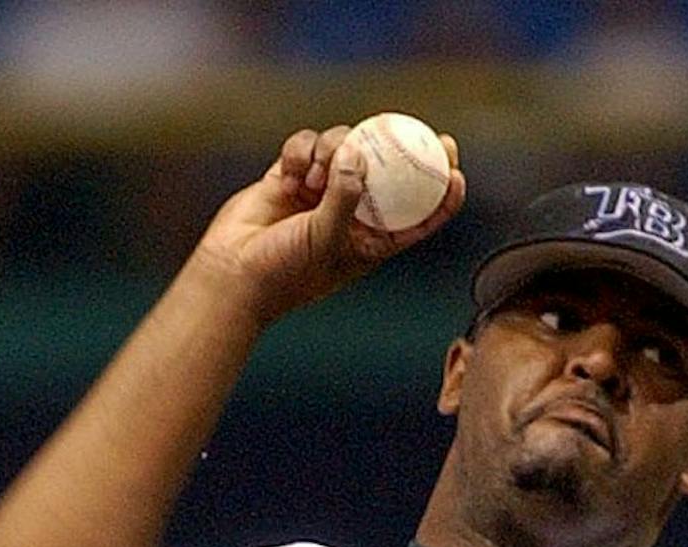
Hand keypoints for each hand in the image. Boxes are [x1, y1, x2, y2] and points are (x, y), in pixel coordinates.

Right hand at [192, 126, 465, 327]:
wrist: (232, 276)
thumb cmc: (284, 273)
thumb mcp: (325, 238)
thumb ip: (345, 196)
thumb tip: (357, 153)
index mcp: (369, 241)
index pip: (415, 216)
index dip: (438, 193)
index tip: (455, 169)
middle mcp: (350, 214)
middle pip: (386, 171)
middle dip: (400, 147)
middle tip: (417, 129)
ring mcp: (320, 193)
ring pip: (343, 148)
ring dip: (332, 150)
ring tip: (313, 176)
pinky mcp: (291, 176)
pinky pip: (305, 147)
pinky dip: (301, 151)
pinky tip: (290, 173)